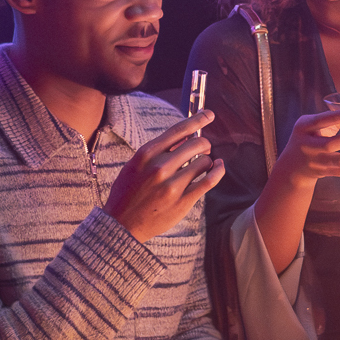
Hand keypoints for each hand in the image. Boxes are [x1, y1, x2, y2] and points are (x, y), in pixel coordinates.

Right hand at [105, 112, 223, 240]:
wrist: (121, 224)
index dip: (197, 120)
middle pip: (196, 144)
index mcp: (146, 154)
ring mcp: (172, 185)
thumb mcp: (135, 165)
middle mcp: (159, 167)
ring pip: (204, 162)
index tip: (209, 114)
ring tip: (202, 166)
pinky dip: (218, 171)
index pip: (178, 130)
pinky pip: (209, 181)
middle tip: (204, 149)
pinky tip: (218, 167)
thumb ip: (158, 151)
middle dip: (204, 145)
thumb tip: (185, 136)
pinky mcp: (182, 201)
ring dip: (207, 162)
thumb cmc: (128, 192)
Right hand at [274, 106, 339, 187]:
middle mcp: (309, 147)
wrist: (292, 167)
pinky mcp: (328, 173)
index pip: (320, 122)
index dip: (335, 118)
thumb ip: (328, 119)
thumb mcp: (308, 125)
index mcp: (303, 129)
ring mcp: (318, 162)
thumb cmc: (305, 138)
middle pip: (331, 144)